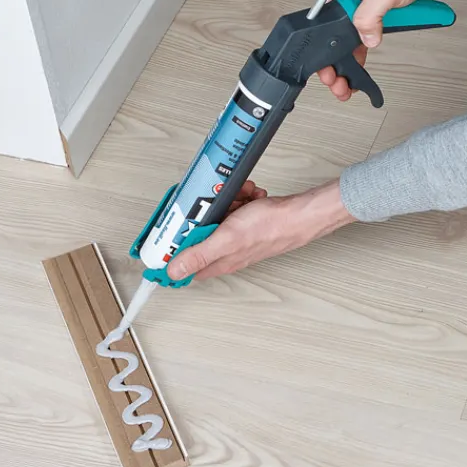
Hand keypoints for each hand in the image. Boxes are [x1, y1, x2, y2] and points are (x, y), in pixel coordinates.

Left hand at [166, 181, 353, 281]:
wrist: (299, 214)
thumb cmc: (271, 228)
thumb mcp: (227, 239)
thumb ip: (198, 254)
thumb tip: (172, 271)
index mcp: (217, 261)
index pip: (183, 263)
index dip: (172, 248)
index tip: (167, 231)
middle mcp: (224, 251)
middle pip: (197, 233)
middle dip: (200, 214)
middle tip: (208, 204)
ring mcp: (235, 236)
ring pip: (214, 217)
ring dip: (221, 203)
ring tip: (234, 197)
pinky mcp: (245, 222)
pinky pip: (231, 208)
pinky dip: (237, 199)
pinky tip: (246, 196)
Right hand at [317, 0, 465, 101]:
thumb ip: (370, 15)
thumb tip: (366, 38)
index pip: (324, 28)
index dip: (324, 53)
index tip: (327, 71)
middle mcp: (349, 3)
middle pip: (335, 41)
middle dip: (335, 66)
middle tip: (340, 85)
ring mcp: (363, 11)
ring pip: (350, 44)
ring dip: (350, 65)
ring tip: (349, 84)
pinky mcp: (377, 18)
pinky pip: (366, 40)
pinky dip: (364, 56)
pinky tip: (363, 70)